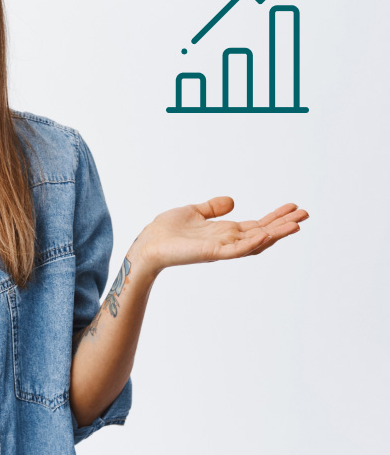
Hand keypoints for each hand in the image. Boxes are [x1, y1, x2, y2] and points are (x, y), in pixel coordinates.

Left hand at [132, 196, 308, 272]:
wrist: (148, 243)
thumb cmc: (166, 231)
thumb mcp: (194, 211)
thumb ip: (213, 208)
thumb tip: (232, 201)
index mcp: (225, 232)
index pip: (257, 224)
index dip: (275, 217)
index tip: (294, 207)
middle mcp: (227, 241)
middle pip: (262, 233)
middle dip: (283, 224)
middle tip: (305, 214)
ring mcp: (221, 248)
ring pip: (255, 242)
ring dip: (275, 234)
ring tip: (296, 225)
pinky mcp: (211, 253)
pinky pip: (236, 250)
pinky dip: (251, 243)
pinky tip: (266, 234)